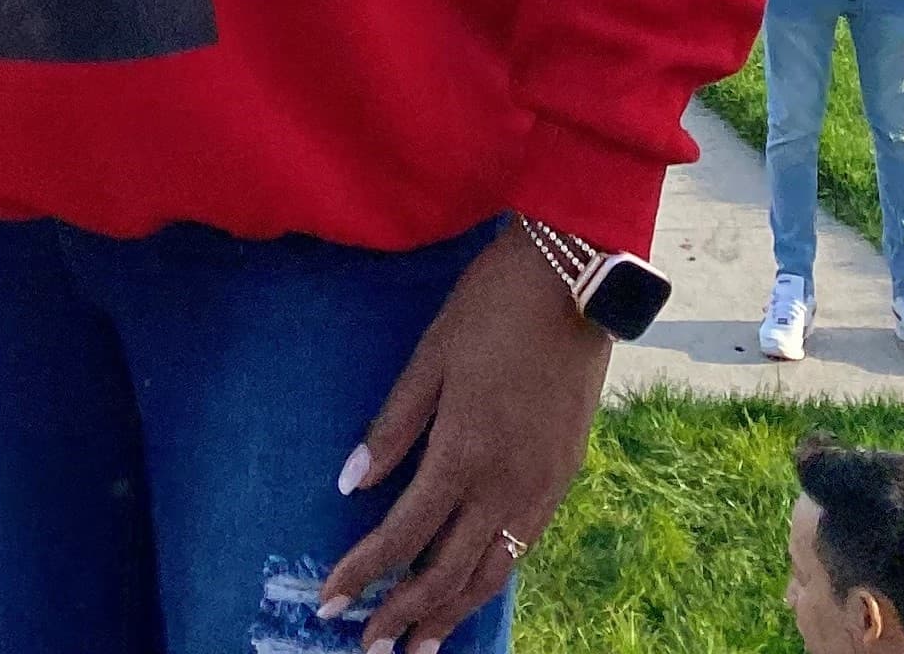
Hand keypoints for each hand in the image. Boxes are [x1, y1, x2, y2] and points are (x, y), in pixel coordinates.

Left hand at [316, 220, 609, 648]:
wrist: (574, 285)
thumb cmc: (490, 308)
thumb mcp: (430, 355)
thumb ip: (393, 426)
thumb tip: (350, 485)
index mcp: (463, 452)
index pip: (402, 535)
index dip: (362, 574)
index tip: (329, 602)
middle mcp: (504, 485)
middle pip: (446, 573)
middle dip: (402, 616)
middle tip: (368, 648)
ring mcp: (540, 488)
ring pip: (491, 575)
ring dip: (450, 616)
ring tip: (419, 648)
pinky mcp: (562, 480)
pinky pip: (521, 551)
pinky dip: (489, 582)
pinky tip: (470, 592)